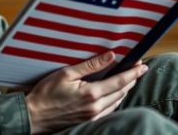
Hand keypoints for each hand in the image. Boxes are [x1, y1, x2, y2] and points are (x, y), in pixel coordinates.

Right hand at [24, 51, 147, 133]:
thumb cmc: (46, 93)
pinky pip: (109, 110)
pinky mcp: (89, 121)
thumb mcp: (67, 74)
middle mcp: (96, 107)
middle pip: (121, 92)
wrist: (34, 116)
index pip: (119, 81)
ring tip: (130, 79)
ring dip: (125, 90)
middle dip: (132, 79)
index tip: (142, 65)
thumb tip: (110, 56)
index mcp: (91, 94)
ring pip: (117, 102)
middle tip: (139, 69)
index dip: (133, 73)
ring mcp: (93, 116)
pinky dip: (116, 100)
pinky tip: (115, 94)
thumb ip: (91, 65)